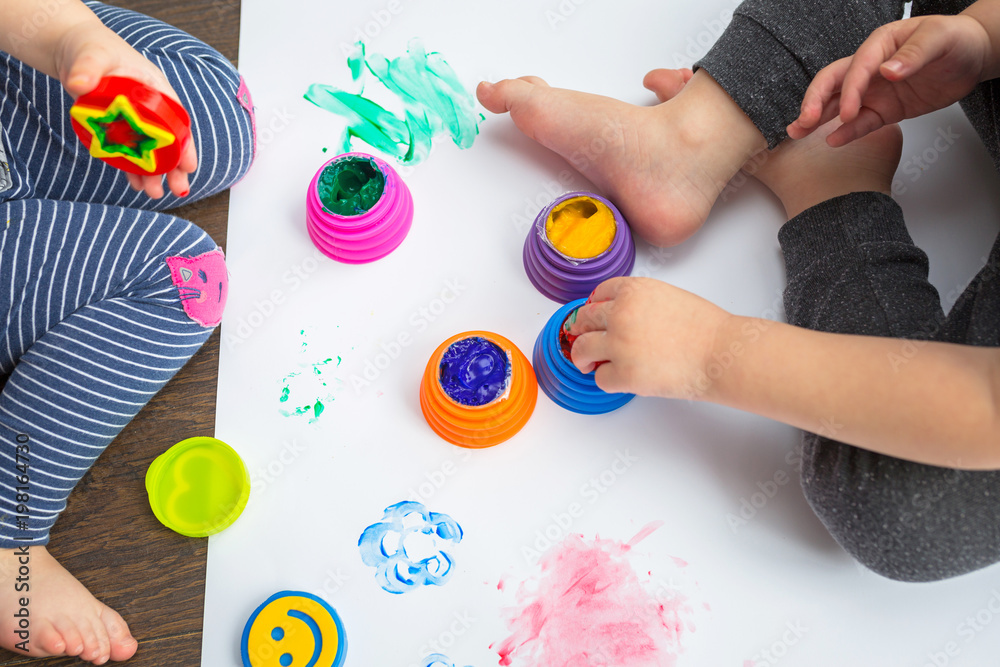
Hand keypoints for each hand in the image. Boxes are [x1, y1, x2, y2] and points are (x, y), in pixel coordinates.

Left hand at [55, 22, 195, 197]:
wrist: (72, 49)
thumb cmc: (89, 47)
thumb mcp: (92, 54)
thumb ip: (87, 68)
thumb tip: (79, 84)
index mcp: (155, 88)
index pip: (176, 120)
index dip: (185, 144)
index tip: (189, 165)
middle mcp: (149, 107)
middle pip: (168, 141)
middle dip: (174, 167)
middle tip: (179, 190)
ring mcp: (134, 119)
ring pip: (150, 150)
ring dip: (154, 173)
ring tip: (155, 194)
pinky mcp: (118, 127)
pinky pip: (129, 151)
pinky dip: (133, 168)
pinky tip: (136, 185)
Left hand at [566, 277, 731, 398]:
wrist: (720, 352)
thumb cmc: (706, 328)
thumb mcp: (668, 297)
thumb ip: (640, 303)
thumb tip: (621, 318)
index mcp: (633, 290)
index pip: (597, 294)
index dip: (593, 307)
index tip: (592, 316)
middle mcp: (620, 313)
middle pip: (584, 319)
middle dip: (581, 331)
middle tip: (582, 339)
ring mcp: (618, 344)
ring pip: (581, 349)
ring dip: (583, 357)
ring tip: (588, 364)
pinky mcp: (622, 373)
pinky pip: (600, 378)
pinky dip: (608, 380)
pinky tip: (620, 378)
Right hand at [787, 14, 990, 146]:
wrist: (972, 56)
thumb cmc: (955, 39)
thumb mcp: (939, 38)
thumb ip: (914, 53)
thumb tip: (888, 71)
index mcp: (880, 44)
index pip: (856, 67)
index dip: (849, 90)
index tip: (846, 111)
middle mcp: (870, 67)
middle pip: (833, 83)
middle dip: (814, 102)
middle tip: (804, 121)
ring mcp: (874, 90)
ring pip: (837, 104)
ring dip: (816, 118)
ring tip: (797, 132)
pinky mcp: (884, 109)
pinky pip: (862, 123)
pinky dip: (846, 132)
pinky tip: (833, 140)